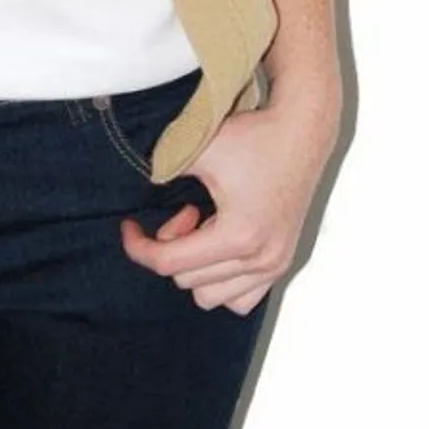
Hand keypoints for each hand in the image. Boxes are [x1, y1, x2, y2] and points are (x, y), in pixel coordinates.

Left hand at [120, 93, 340, 314]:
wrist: (301, 131)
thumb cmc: (254, 138)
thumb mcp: (198, 150)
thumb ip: (162, 172)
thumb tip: (141, 189)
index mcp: (238, 236)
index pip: (170, 264)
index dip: (139, 247)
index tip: (128, 226)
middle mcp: (260, 259)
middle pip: (187, 281)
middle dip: (173, 245)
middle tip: (184, 208)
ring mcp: (275, 264)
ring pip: (212, 296)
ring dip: (196, 266)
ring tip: (204, 226)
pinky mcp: (282, 261)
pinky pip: (241, 298)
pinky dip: (221, 279)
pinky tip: (219, 243)